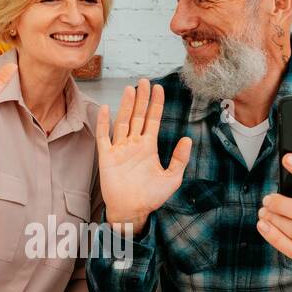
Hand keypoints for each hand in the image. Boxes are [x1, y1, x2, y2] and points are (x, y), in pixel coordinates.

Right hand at [95, 79, 191, 232]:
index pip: (152, 120)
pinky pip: (104, 136)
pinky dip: (103, 123)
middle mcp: (134, 144)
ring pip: (123, 121)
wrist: (131, 211)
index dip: (156, 104)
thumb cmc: (150, 197)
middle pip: (138, 116)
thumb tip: (187, 139)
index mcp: (148, 147)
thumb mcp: (172, 178)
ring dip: (126, 105)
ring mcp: (120, 149)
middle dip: (142, 98)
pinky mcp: (107, 157)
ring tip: (130, 89)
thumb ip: (179, 159)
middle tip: (144, 81)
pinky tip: (105, 109)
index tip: (159, 88)